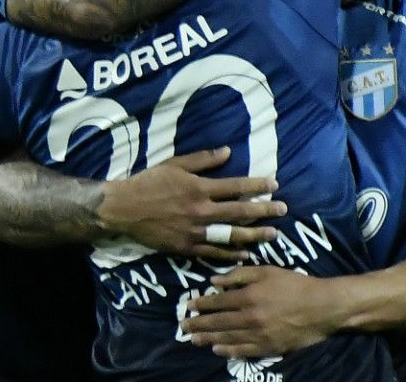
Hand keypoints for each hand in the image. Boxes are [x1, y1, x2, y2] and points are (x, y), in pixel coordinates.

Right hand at [97, 148, 282, 262]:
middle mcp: (201, 210)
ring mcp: (195, 231)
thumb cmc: (147, 182)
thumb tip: (228, 152)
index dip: (257, 185)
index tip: (274, 184)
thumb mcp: (172, 164)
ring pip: (232, 234)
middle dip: (264, 210)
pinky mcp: (186, 247)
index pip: (236, 186)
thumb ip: (201, 160)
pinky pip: (214, 252)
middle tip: (283, 210)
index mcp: (198, 188)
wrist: (122, 208)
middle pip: (240, 212)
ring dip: (255, 234)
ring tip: (273, 234)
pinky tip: (246, 253)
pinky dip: (232, 253)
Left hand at [179, 267, 342, 358]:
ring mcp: (261, 335)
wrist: (324, 307)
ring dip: (209, 338)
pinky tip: (218, 350)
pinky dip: (230, 351)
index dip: (201, 304)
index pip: (217, 302)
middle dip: (198, 324)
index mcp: (248, 296)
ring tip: (194, 339)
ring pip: (228, 338)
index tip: (188, 306)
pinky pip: (245, 351)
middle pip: (218, 322)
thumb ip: (238, 274)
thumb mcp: (266, 271)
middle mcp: (251, 317)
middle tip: (183, 326)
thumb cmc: (295, 285)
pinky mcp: (271, 347)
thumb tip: (214, 280)